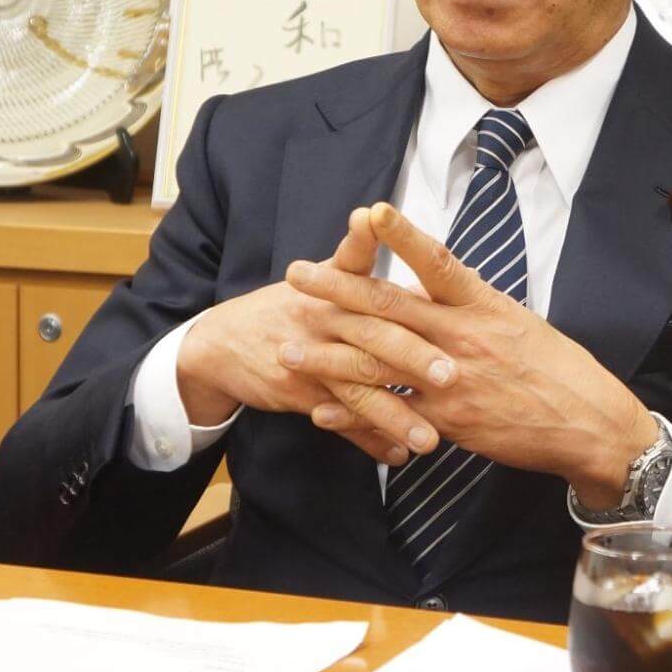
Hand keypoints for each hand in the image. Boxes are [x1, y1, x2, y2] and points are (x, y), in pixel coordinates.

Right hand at [174, 208, 444, 467]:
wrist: (220, 343)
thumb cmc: (285, 306)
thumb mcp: (317, 273)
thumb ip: (354, 251)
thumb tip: (372, 213)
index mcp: (334, 289)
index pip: (372, 285)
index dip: (403, 293)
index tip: (440, 306)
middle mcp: (323, 321)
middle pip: (371, 339)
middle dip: (411, 359)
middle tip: (451, 376)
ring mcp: (309, 361)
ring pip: (358, 389)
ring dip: (395, 416)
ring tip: (431, 440)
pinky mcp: (299, 395)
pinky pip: (339, 422)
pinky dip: (367, 441)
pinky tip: (396, 457)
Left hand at [283, 203, 660, 509]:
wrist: (585, 422)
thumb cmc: (557, 366)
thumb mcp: (518, 320)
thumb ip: (473, 303)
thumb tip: (443, 279)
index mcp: (482, 306)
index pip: (437, 261)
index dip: (402, 235)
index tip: (369, 210)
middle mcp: (462, 337)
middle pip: (390, 307)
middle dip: (337, 289)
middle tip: (298, 274)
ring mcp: (450, 381)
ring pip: (378, 362)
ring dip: (328, 354)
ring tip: (289, 344)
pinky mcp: (447, 423)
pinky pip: (390, 415)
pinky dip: (353, 413)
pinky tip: (320, 409)